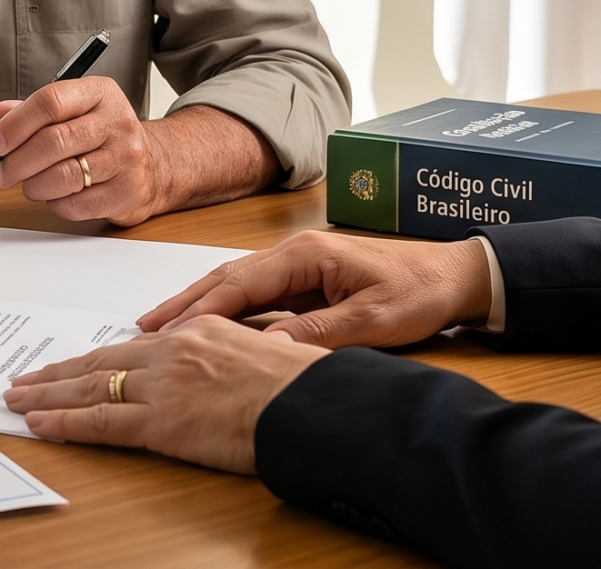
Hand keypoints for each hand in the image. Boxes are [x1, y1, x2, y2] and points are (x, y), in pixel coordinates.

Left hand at [0, 77, 165, 224]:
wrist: (156, 164)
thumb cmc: (103, 136)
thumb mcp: (73, 111)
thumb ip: (32, 112)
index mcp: (99, 93)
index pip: (50, 102)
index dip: (15, 124)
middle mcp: (116, 123)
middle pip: (53, 141)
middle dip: (17, 162)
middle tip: (2, 172)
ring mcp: (125, 159)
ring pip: (63, 177)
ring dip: (33, 185)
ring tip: (28, 185)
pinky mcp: (126, 193)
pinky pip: (76, 205)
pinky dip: (55, 204)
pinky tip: (54, 196)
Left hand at [0, 317, 330, 471]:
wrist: (317, 409)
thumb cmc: (305, 388)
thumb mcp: (266, 353)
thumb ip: (231, 353)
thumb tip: (218, 365)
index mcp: (199, 331)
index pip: (134, 346)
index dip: (97, 358)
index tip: (73, 364)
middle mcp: (174, 352)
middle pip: (101, 361)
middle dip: (59, 372)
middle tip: (26, 378)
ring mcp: (165, 386)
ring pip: (90, 387)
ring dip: (49, 394)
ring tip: (18, 398)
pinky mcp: (163, 422)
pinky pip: (101, 422)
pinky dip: (65, 422)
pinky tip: (40, 422)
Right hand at [138, 231, 493, 348]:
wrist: (456, 275)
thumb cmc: (420, 292)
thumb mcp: (375, 320)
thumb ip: (320, 332)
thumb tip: (269, 348)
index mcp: (306, 254)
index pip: (240, 283)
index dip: (201, 309)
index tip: (167, 332)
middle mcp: (295, 253)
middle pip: (226, 278)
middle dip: (184, 303)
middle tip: (144, 327)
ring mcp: (299, 265)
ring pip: (236, 284)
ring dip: (199, 304)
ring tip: (161, 326)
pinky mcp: (307, 280)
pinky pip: (255, 294)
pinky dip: (225, 309)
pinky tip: (207, 325)